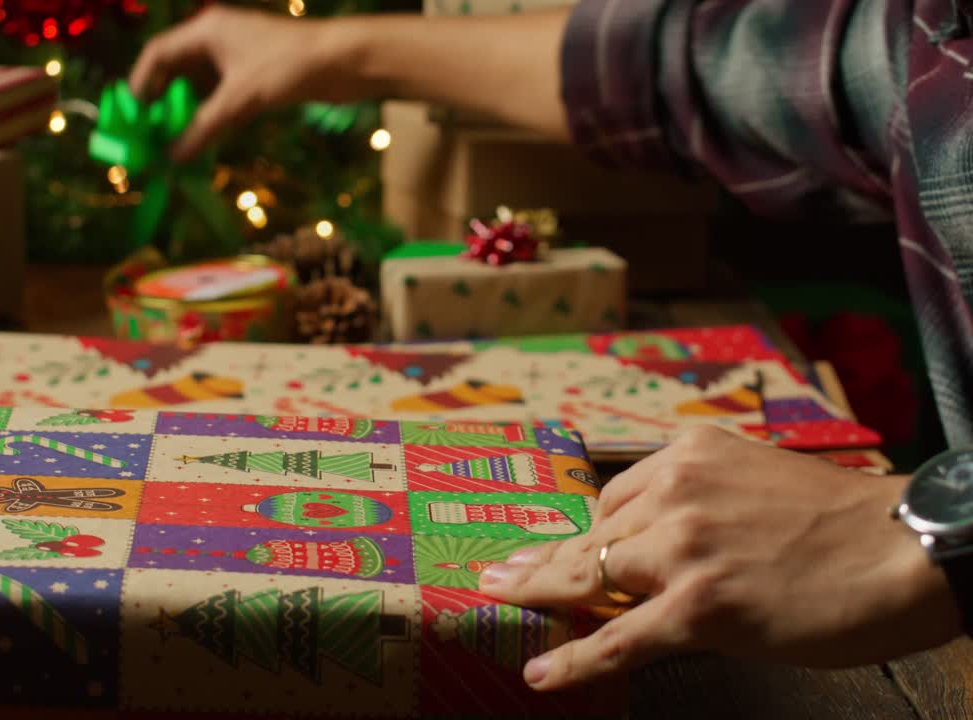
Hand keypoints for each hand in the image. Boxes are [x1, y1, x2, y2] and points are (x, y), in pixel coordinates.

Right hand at [129, 6, 361, 161]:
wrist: (344, 61)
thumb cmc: (288, 67)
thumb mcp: (239, 100)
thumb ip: (202, 129)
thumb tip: (172, 158)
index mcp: (207, 30)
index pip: (159, 53)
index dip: (140, 83)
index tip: (131, 115)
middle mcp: (219, 37)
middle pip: (177, 68)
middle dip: (163, 101)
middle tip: (150, 132)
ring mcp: (240, 54)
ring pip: (202, 84)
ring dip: (188, 111)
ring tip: (175, 140)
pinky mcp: (258, 73)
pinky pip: (223, 94)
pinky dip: (212, 114)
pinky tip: (207, 138)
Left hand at [478, 426, 962, 690]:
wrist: (903, 549)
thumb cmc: (838, 522)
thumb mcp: (752, 482)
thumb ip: (696, 502)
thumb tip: (646, 543)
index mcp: (688, 455)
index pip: (613, 499)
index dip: (582, 533)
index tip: (548, 545)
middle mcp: (675, 492)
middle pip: (591, 535)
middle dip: (543, 560)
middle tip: (497, 573)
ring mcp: (683, 549)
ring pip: (591, 578)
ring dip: (545, 596)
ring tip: (504, 604)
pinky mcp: (698, 605)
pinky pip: (619, 638)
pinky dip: (576, 660)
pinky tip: (542, 673)